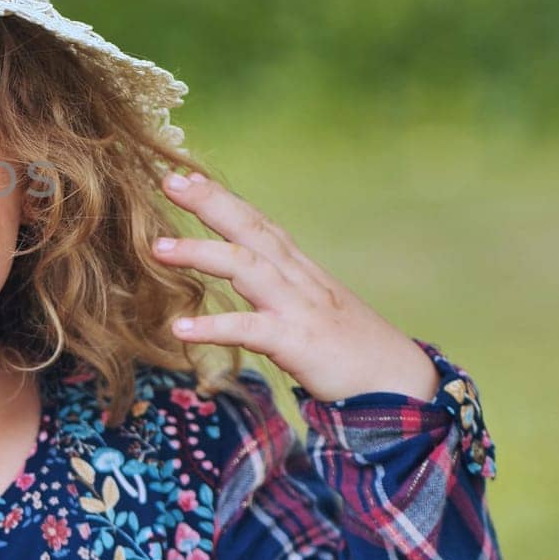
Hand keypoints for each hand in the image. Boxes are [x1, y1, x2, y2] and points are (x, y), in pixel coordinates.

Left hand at [152, 170, 440, 403]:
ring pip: (246, 267)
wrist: (401, 384)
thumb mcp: (311, 307)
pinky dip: (215, 327)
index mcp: (299, 269)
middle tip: (167, 182)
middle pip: (250, 229)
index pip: (257, 222)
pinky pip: (251, 330)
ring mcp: (299, 307)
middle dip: (210, 202)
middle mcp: (298, 279)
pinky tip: (180, 329)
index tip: (186, 175)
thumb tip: (241, 273)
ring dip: (201, 253)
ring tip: (157, 249)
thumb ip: (278, 287)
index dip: (222, 197)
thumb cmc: (351, 348)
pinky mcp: (299, 342)